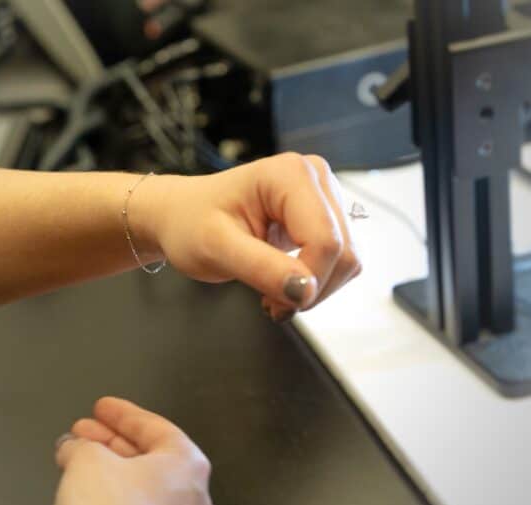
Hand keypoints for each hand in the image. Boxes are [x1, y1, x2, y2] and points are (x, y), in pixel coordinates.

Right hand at [54, 397, 211, 504]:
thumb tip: (73, 446)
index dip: (122, 413)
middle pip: (146, 456)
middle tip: (83, 431)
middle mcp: (189, 494)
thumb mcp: (88, 462)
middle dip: (108, 441)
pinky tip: (81, 494)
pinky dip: (109, 497)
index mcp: (187, 463)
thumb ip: (81, 445)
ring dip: (105, 470)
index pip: (153, 425)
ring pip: (138, 486)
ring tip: (73, 460)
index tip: (104, 407)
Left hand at [136, 153, 361, 321]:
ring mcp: (324, 197)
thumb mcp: (217, 249)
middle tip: (270, 303)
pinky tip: (282, 282)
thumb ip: (261, 269)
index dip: (307, 280)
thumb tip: (305, 291)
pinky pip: (339, 261)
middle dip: (310, 287)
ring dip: (313, 288)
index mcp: (290, 175)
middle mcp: (315, 178)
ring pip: (347, 260)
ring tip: (271, 293)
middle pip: (344, 251)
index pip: (326, 240)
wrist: (182, 217)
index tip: (274, 303)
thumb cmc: (191, 224)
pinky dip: (314, 282)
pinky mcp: (324, 217)